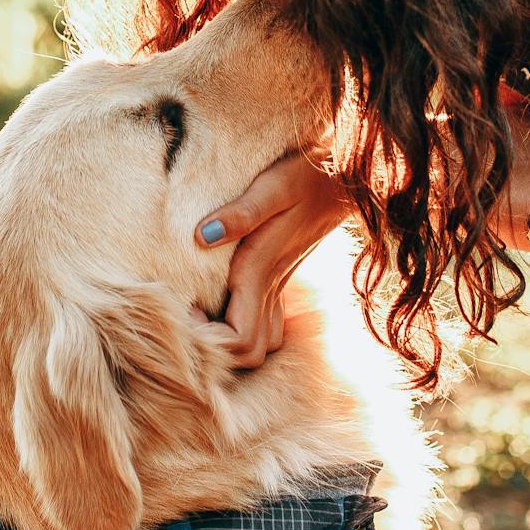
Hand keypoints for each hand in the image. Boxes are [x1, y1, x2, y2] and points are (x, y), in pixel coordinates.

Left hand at [193, 149, 348, 368]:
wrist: (344, 175)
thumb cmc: (306, 175)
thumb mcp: (273, 186)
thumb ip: (240, 213)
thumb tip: (202, 237)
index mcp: (262, 272)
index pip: (239, 340)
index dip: (210, 340)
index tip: (185, 309)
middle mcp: (271, 288)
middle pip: (250, 354)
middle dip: (216, 348)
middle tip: (187, 314)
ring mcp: (279, 287)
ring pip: (261, 344)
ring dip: (230, 341)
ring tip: (200, 312)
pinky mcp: (280, 278)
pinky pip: (265, 324)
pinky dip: (240, 326)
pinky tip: (220, 301)